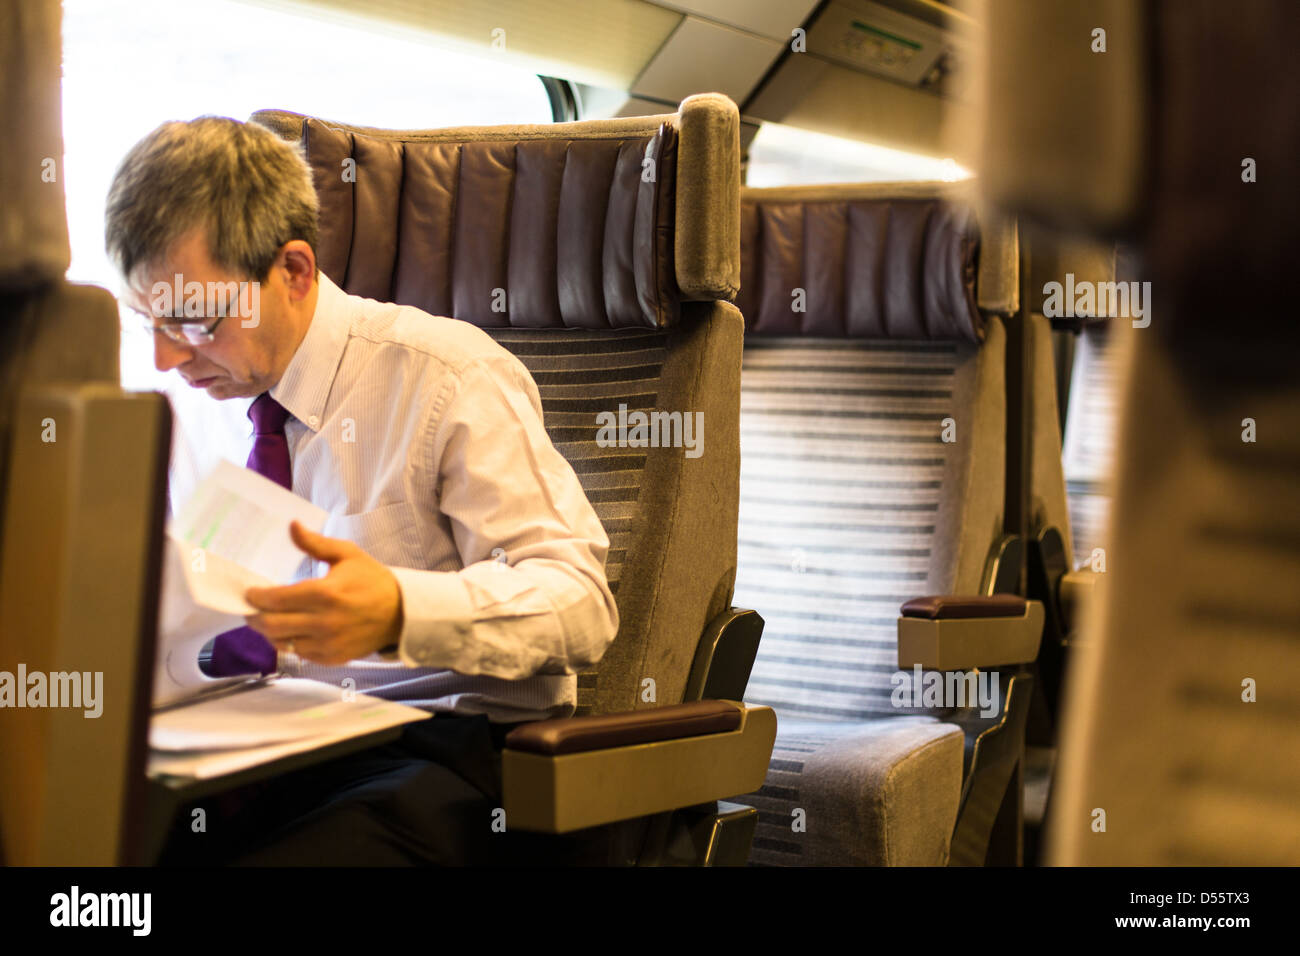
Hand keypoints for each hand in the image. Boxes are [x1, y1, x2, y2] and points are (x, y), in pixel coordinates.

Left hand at [243, 520, 403, 666]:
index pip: (276, 599)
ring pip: (282, 643)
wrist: (400, 613)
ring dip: (270, 632)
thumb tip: (292, 526)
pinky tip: (292, 631)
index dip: (256, 597)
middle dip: (255, 617)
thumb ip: (315, 543)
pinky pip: (299, 654)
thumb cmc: (372, 580)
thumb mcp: (347, 555)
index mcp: (325, 593)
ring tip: (269, 620)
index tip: (250, 592)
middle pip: (271, 626)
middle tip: (252, 609)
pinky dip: (290, 643)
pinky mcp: (332, 658)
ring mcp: (327, 643)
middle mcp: (323, 622)